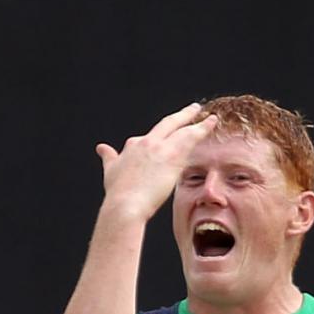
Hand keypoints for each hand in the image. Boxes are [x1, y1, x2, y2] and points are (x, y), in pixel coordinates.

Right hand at [95, 103, 217, 220]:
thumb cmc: (118, 194)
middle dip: (181, 116)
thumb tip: (101, 148)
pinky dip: (203, 127)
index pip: (149, 139)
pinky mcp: (172, 154)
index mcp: (133, 146)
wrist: (125, 204)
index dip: (158, 138)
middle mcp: (146, 142)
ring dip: (195, 119)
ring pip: (181, 127)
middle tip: (193, 109)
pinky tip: (212, 122)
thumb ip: (109, 158)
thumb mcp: (110, 172)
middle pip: (167, 124)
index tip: (165, 138)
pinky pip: (191, 136)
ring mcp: (160, 147)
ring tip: (207, 115)